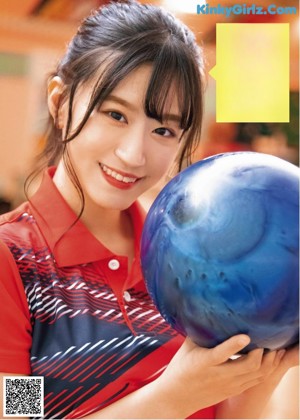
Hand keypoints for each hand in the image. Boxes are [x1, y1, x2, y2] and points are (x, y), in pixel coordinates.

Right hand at [154, 335, 284, 415]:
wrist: (176, 397)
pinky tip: (266, 359)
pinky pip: (255, 381)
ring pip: (256, 375)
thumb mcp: (187, 347)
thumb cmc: (180, 368)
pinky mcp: (233, 391)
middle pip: (247, 366)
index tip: (246, 336)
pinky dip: (264, 370)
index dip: (235, 345)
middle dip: (260, 352)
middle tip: (264, 337)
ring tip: (270, 346)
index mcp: (204, 362)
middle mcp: (218, 375)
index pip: (221, 353)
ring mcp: (228, 385)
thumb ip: (200, 331)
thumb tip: (209, 310)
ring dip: (266, 361)